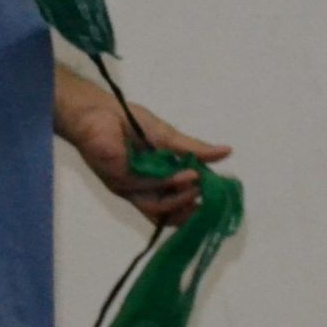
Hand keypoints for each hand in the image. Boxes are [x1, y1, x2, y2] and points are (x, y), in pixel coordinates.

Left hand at [57, 79, 231, 226]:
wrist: (99, 111)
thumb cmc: (129, 122)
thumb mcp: (169, 137)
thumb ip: (195, 150)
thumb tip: (228, 151)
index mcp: (153, 182)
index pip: (175, 205)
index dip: (194, 207)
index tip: (216, 199)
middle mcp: (141, 190)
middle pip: (166, 214)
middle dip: (189, 210)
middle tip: (208, 198)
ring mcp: (129, 188)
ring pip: (157, 207)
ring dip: (180, 199)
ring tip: (197, 185)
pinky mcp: (119, 181)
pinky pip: (146, 189)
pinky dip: (168, 184)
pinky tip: (186, 175)